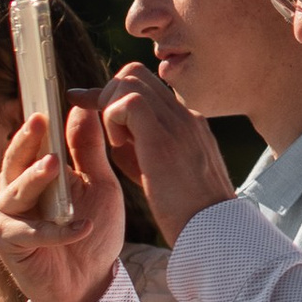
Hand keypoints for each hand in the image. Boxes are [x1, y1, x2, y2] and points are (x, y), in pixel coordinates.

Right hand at [0, 103, 126, 301]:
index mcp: (32, 172)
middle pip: (15, 160)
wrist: (91, 282)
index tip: (46, 100)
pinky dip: (57, 230)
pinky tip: (83, 226)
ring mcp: (6, 216)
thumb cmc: (92, 231)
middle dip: (27, 140)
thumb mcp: (99, 185)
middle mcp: (12, 190)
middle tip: (40, 120)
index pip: (30, 142)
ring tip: (56, 167)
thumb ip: (88, 150)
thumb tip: (82, 107)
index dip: (36, 123)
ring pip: (14, 191)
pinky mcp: (7, 243)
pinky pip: (29, 232)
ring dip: (35, 179)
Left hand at [98, 65, 236, 246]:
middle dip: (108, 95)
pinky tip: (121, 146)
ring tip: (118, 142)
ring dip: (111, 106)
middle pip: (135, 72)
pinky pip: (128, 102)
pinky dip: (113, 119)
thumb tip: (111, 130)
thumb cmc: (186, 210)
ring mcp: (178, 122)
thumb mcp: (160, 169)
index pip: (145, 85)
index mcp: (187, 121)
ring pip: (130, 79)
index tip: (87, 104)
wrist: (214, 229)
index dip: (113, 93)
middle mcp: (184, 114)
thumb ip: (138, 146)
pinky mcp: (164, 138)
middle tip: (109, 132)